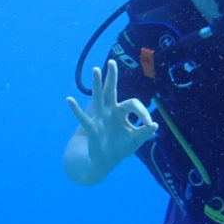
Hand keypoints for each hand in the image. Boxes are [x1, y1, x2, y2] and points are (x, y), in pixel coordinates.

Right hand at [66, 59, 158, 177]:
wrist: (103, 161)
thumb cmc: (119, 148)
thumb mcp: (135, 140)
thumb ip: (144, 133)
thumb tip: (155, 125)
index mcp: (121, 112)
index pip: (133, 104)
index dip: (143, 112)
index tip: (149, 125)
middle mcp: (109, 111)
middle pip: (111, 90)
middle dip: (112, 77)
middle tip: (112, 62)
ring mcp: (99, 117)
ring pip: (98, 97)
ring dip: (97, 84)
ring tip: (96, 70)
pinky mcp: (91, 127)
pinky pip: (82, 117)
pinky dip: (75, 109)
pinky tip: (69, 99)